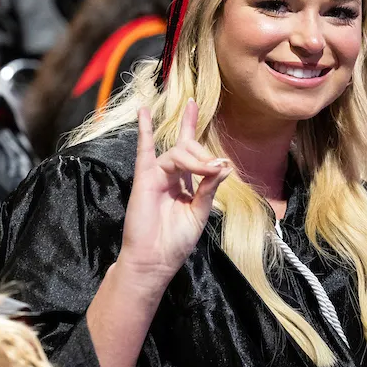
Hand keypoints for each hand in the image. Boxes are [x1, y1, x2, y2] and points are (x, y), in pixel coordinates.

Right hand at [120, 100, 230, 289]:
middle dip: (203, 153)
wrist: (155, 259)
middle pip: (187, 148)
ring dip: (196, 159)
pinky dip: (145, 131)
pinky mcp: (144, 179)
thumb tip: (223, 164)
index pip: (189, 148)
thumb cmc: (176, 241)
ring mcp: (156, 175)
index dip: (191, 126)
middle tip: (214, 166)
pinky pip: (144, 151)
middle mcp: (169, 174)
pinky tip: (144, 111)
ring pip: (178, 153)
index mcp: (184, 182)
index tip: (194, 106)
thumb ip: (209, 187)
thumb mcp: (200, 212)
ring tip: (208, 168)